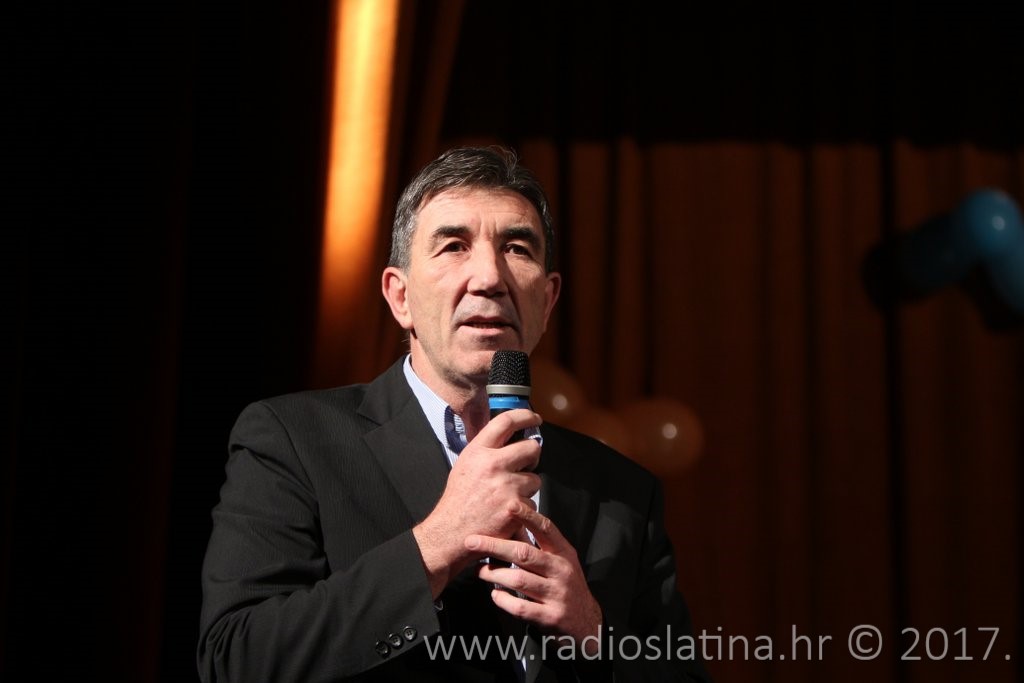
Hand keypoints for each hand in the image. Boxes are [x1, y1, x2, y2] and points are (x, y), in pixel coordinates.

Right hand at [413, 409, 541, 596]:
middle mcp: (493, 465)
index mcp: (478, 452)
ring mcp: (506, 486)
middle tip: (528, 462)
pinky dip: (525, 509)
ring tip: (510, 495)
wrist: (451, 532)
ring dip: (527, 487)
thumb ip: (485, 451)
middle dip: (533, 455)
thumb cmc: (458, 501)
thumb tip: (509, 440)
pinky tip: (509, 513)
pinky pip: (532, 502)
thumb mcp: (465, 466)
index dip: (525, 416)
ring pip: (535, 478)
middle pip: (531, 447)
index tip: (534, 418)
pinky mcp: (516, 507)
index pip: (506, 421)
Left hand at [465, 504, 602, 653]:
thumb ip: (541, 547)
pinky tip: (495, 594)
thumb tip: (510, 528)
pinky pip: (520, 607)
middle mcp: (561, 571)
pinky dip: (503, 599)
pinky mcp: (549, 616)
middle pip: (524, 553)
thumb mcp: (562, 561)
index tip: (509, 505)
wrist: (586, 621)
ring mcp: (556, 594)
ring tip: (480, 570)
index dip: (528, 516)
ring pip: (518, 580)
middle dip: (495, 546)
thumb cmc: (566, 586)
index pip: (546, 529)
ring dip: (494, 574)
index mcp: (564, 553)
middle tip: (472, 542)